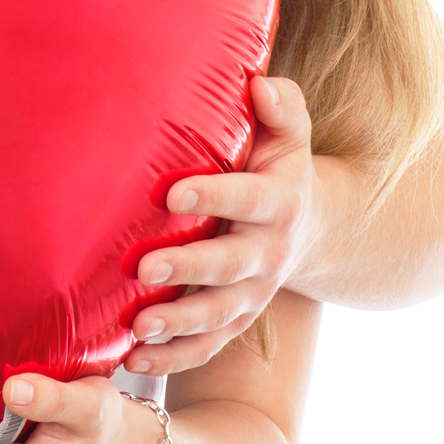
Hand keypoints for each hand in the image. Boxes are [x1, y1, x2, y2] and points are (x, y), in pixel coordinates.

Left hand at [124, 76, 317, 375]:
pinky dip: (174, 359)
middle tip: (144, 265)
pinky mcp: (236, 322)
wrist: (309, 225)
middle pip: (228, 265)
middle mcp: (267, 254)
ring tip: (137, 327)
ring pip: (217, 315)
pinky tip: (134, 360)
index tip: (173, 192)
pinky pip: (207, 348)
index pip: (245, 198)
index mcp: (277, 203)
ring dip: (177, 323)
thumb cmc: (277, 166)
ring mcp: (252, 294)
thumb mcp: (288, 136)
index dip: (212, 195)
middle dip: (187, 267)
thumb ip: (281, 108)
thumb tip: (260, 83)